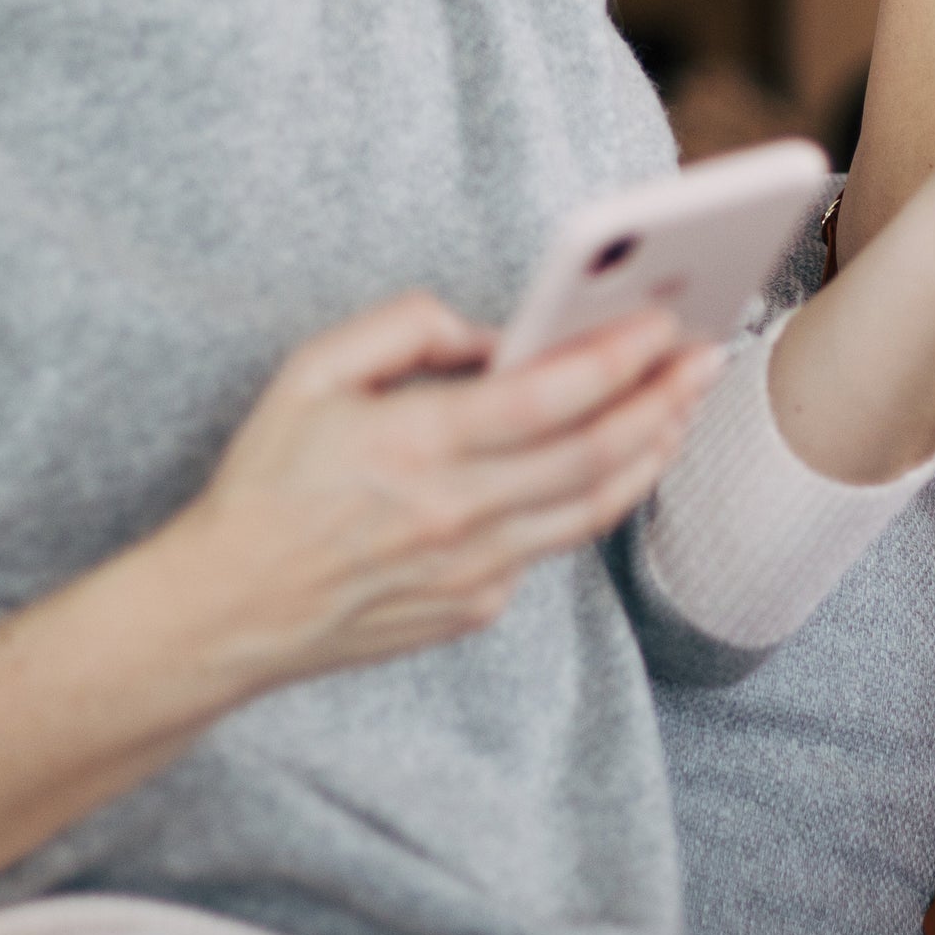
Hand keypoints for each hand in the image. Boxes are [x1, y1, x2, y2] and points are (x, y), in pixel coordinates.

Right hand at [165, 294, 724, 695]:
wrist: (227, 609)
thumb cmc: (266, 482)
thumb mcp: (310, 373)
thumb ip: (403, 328)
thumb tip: (489, 333)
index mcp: (415, 442)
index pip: (549, 395)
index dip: (619, 357)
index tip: (664, 324)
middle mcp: (456, 511)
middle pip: (595, 453)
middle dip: (664, 399)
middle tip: (706, 358)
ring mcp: (474, 569)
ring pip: (594, 508)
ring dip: (651, 453)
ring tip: (683, 409)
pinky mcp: (477, 605)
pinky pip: (550, 546)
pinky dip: (589, 501)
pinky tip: (612, 464)